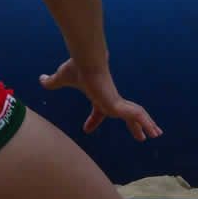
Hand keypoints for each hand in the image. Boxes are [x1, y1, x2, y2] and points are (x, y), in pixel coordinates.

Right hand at [39, 60, 161, 140]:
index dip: (93, 120)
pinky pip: (135, 116)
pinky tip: (151, 131)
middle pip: (125, 115)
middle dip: (134, 126)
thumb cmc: (76, 69)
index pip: (99, 111)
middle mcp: (110, 99)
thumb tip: (41, 79)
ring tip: (156, 135)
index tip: (87, 129)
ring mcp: (116, 102)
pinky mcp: (118, 104)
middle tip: (142, 137)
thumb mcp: (60, 79)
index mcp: (99, 96)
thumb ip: (51, 82)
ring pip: (135, 115)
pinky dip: (145, 122)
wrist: (86, 62)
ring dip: (146, 125)